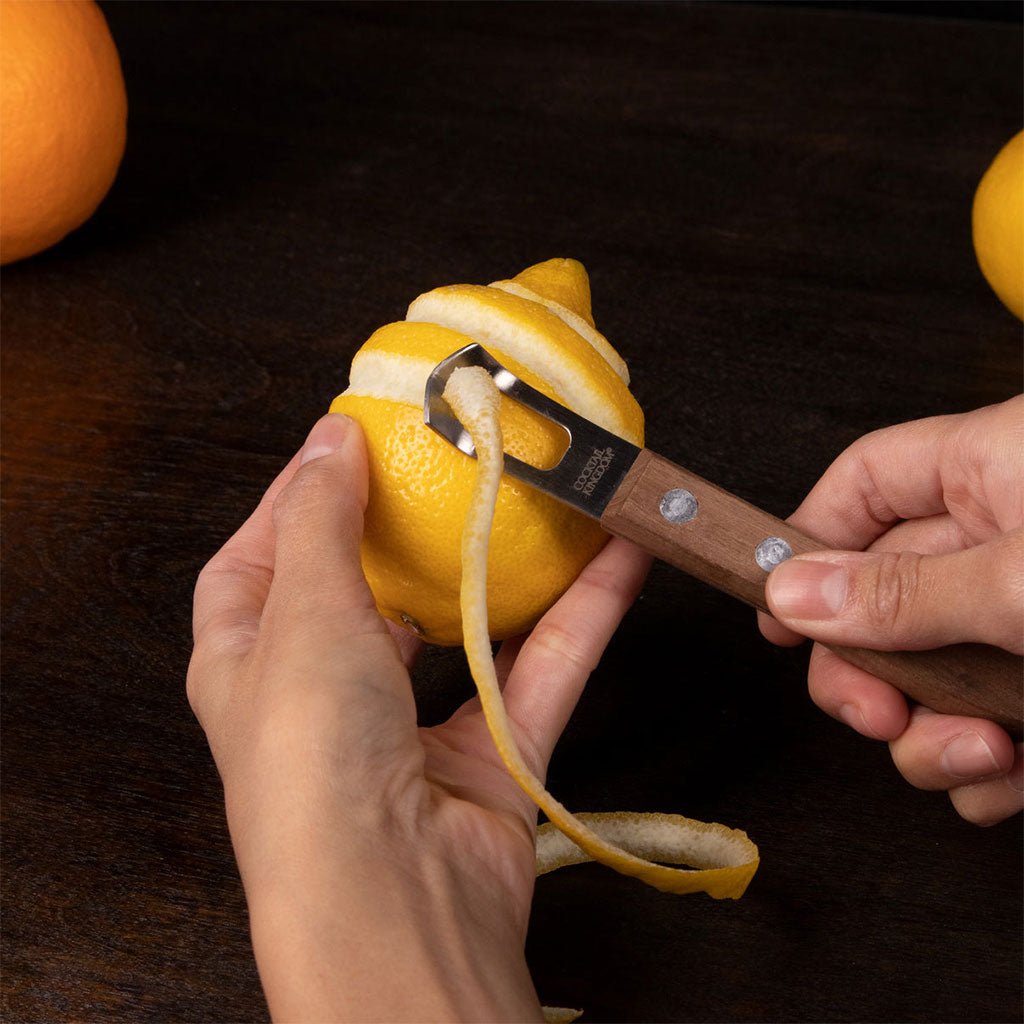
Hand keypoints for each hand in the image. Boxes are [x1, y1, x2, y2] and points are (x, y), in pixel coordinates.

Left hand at [187, 412, 651, 1021]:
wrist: (393, 902)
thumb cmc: (312, 757)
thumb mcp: (301, 612)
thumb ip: (321, 519)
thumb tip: (330, 436)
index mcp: (250, 662)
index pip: (255, 562)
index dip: (291, 500)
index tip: (344, 442)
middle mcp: (328, 694)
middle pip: (363, 588)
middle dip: (402, 524)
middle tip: (448, 458)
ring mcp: (412, 728)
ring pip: (467, 625)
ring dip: (506, 563)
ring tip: (537, 492)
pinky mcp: (492, 755)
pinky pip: (542, 668)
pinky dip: (581, 613)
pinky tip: (618, 554)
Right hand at [759, 396, 1023, 825]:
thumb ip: (904, 592)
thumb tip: (793, 594)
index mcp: (993, 468)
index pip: (863, 484)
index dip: (807, 543)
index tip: (781, 615)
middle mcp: (1005, 537)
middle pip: (880, 597)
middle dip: (868, 670)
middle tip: (871, 712)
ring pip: (929, 672)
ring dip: (933, 736)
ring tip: (976, 756)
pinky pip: (984, 718)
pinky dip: (986, 766)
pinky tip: (1009, 779)